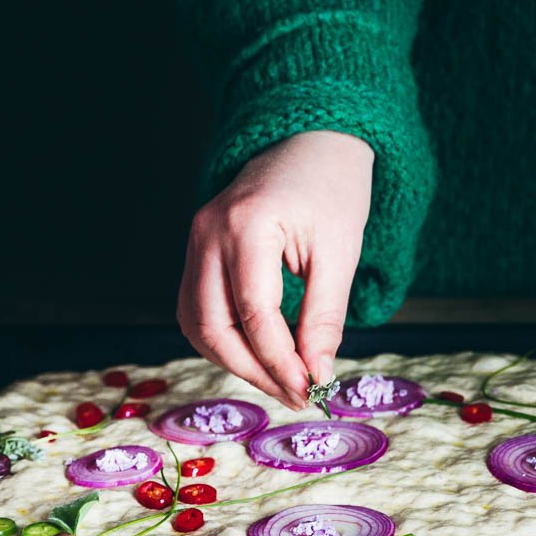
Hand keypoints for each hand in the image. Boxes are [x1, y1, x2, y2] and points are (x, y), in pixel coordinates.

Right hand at [177, 130, 373, 408]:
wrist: (311, 141)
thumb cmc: (332, 189)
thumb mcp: (340, 253)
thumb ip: (324, 318)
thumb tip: (316, 375)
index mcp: (248, 226)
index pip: (256, 315)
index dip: (281, 362)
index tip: (310, 390)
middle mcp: (208, 233)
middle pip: (212, 326)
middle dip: (253, 370)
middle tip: (293, 394)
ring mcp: (195, 240)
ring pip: (196, 324)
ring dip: (233, 360)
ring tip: (277, 379)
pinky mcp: (196, 249)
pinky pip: (197, 308)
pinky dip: (223, 338)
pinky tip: (257, 353)